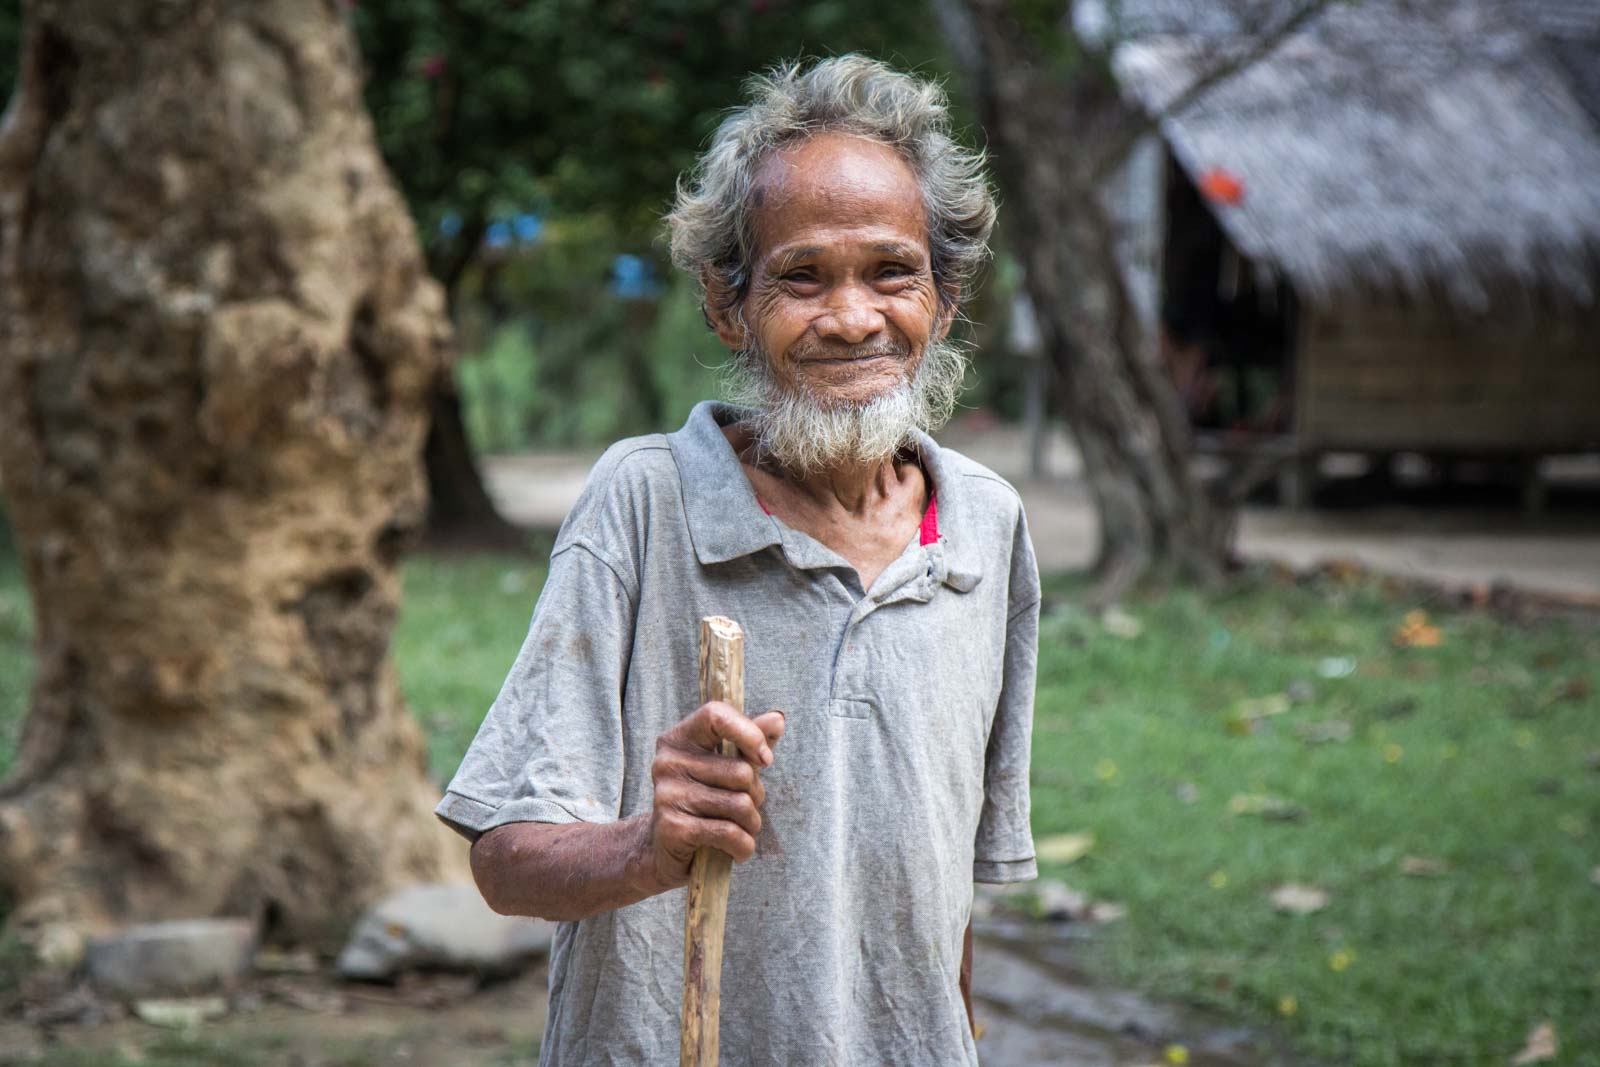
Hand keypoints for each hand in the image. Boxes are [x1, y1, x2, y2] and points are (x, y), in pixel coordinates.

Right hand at [642, 701, 785, 887]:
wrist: (663, 848)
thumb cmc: (703, 800)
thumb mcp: (726, 767)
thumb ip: (750, 741)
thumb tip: (778, 719)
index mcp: (679, 739)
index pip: (716, 715)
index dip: (748, 733)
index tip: (765, 759)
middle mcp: (668, 762)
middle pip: (741, 772)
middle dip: (756, 795)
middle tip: (746, 808)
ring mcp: (667, 795)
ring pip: (740, 805)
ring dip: (752, 824)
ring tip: (742, 829)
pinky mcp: (673, 827)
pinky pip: (729, 832)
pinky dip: (744, 845)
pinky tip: (739, 849)